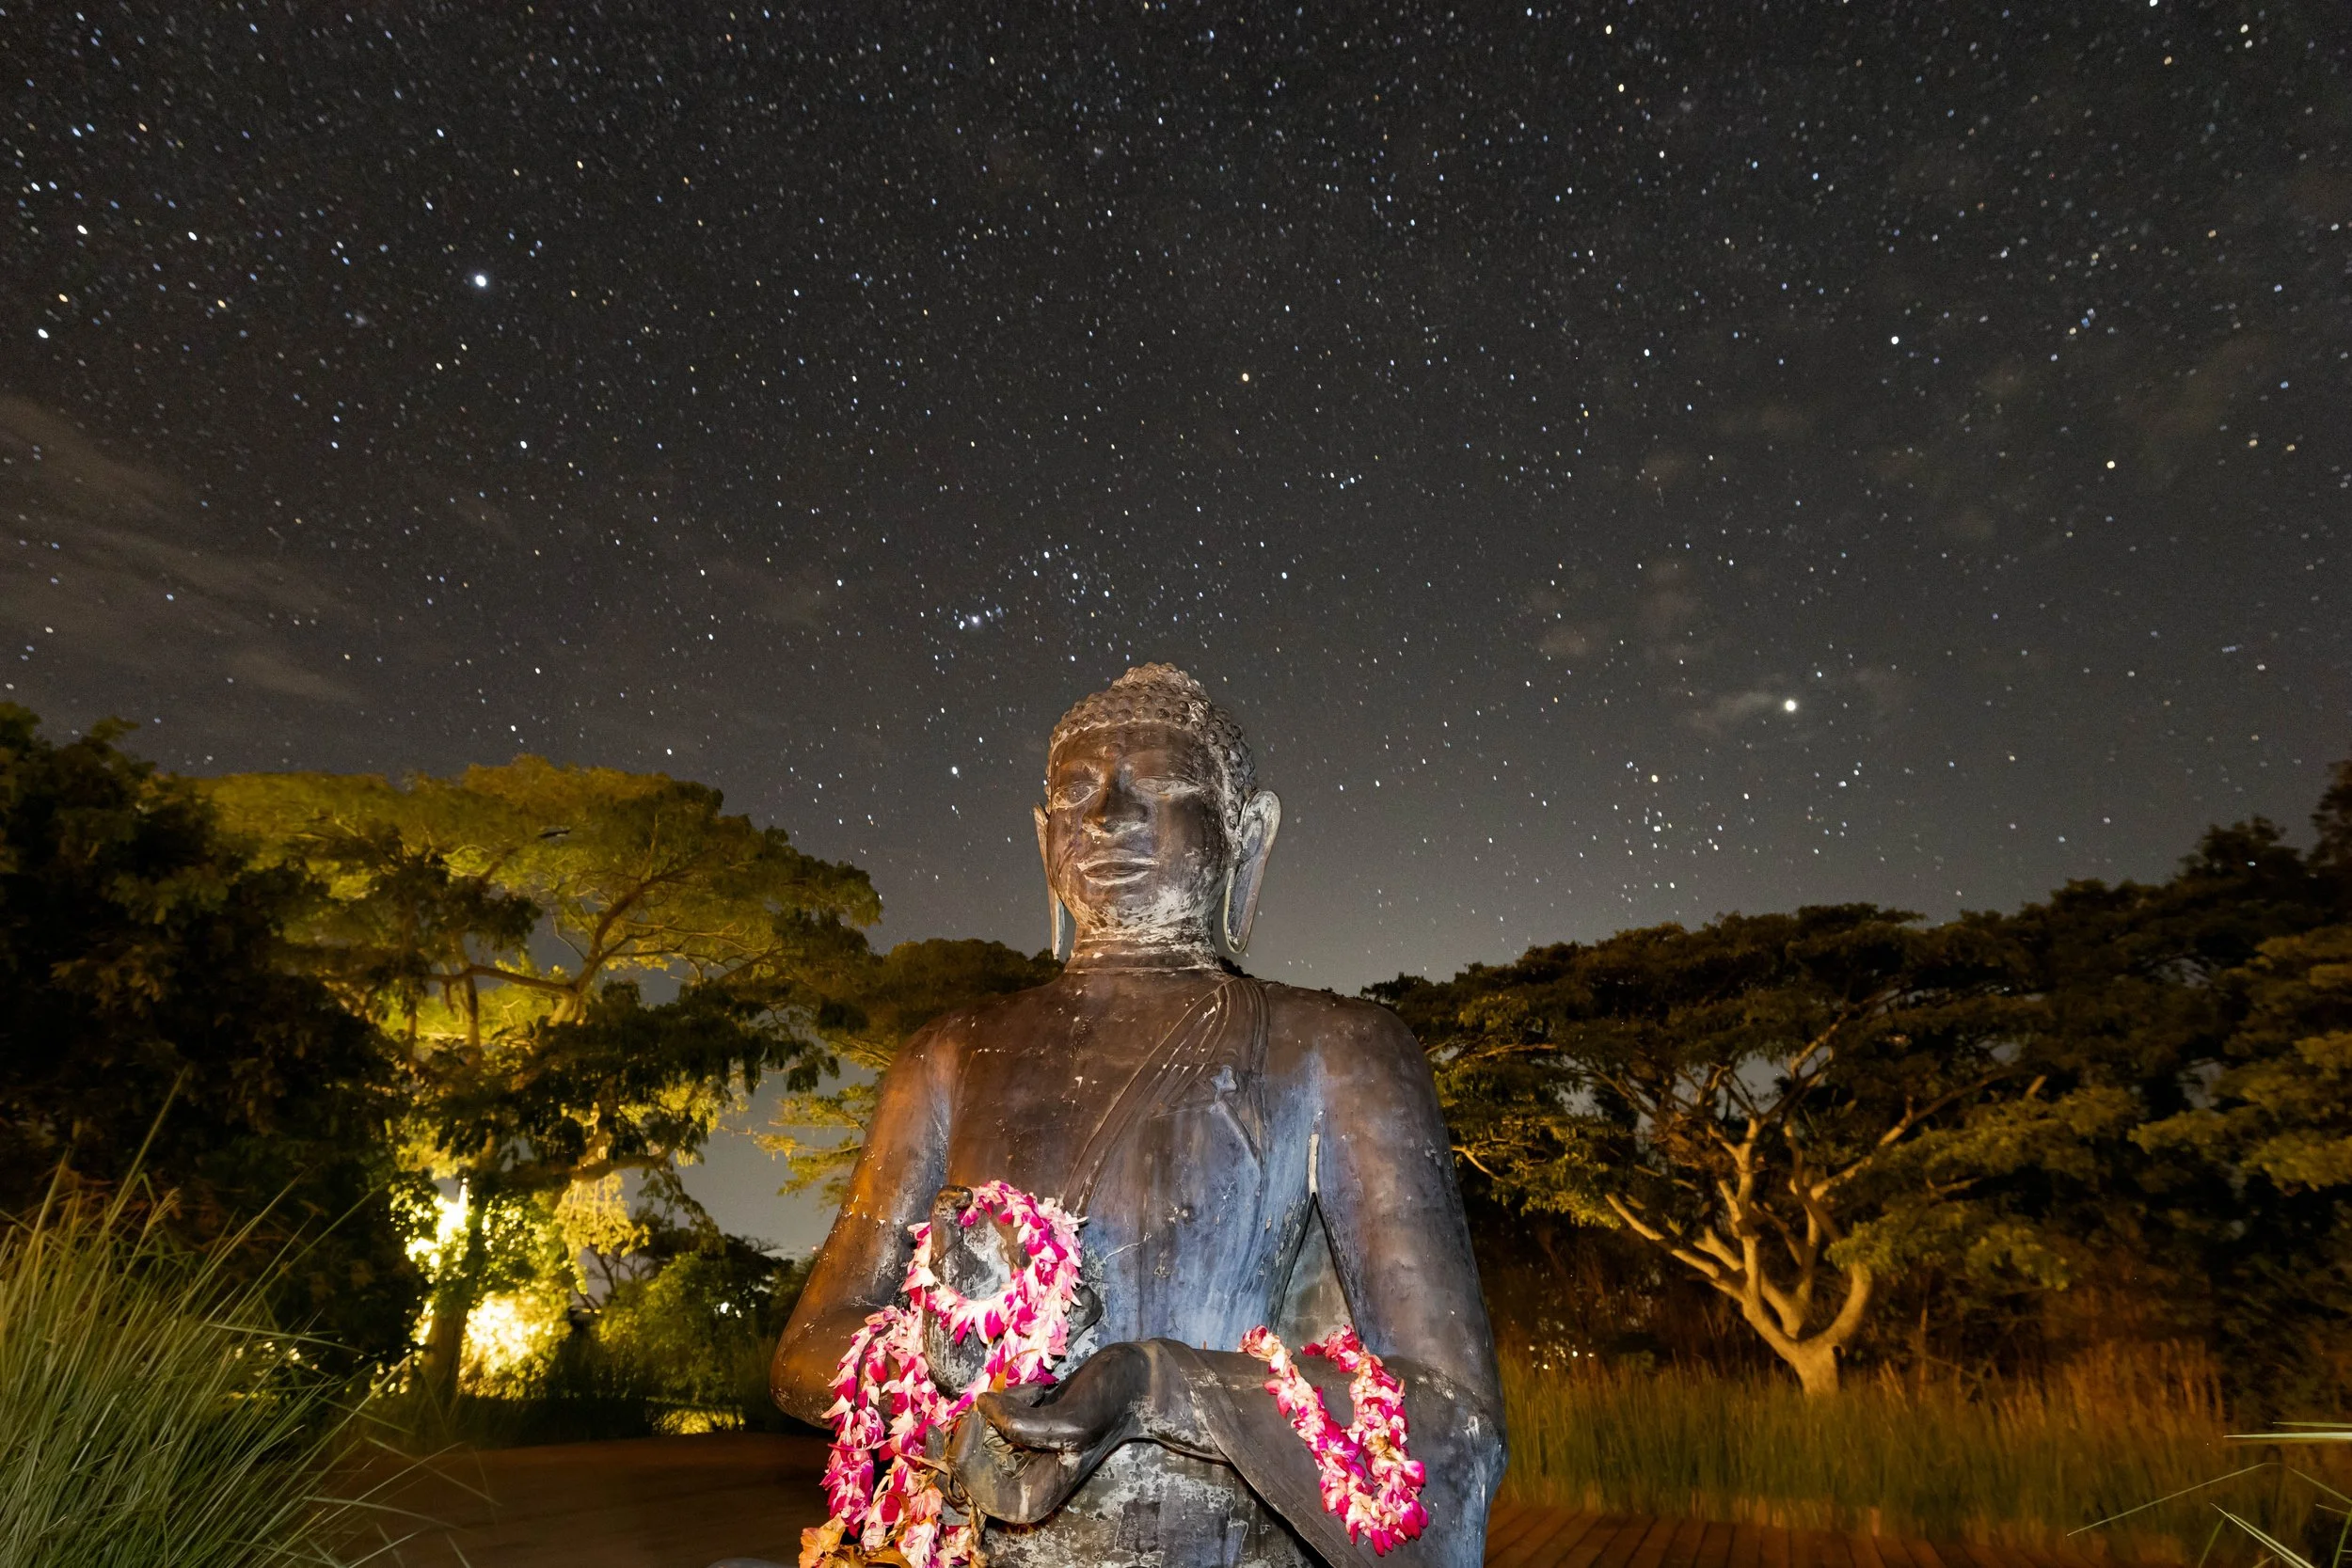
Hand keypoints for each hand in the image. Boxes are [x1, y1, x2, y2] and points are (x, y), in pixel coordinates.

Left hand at [947, 1342, 1161, 1525]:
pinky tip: (1035, 1392)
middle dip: (976, 1426)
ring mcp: (1016, 1457)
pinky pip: (987, 1420)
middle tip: (1001, 1399)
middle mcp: (1019, 1484)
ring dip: (994, 1409)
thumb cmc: (1109, 1405)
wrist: (1131, 1381)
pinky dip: (1003, 1399)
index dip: (965, 1454)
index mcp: (1031, 1499)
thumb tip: (983, 1408)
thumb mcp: (1073, 1422)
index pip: (974, 1490)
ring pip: (971, 1440)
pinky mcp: (1015, 1432)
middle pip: (963, 1468)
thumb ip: (1026, 1427)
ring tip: (1035, 1395)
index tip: (978, 1414)